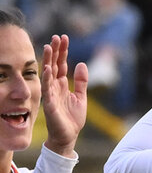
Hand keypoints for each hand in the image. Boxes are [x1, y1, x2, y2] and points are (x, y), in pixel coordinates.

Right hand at [41, 35, 86, 157]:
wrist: (69, 135)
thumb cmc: (72, 117)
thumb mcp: (81, 97)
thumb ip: (81, 81)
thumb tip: (81, 64)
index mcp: (62, 84)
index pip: (61, 64)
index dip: (63, 51)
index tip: (64, 38)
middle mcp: (54, 87)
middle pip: (54, 65)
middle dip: (56, 51)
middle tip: (57, 37)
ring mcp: (51, 94)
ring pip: (48, 74)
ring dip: (48, 60)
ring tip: (49, 47)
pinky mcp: (50, 104)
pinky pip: (47, 89)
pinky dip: (47, 79)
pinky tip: (48, 68)